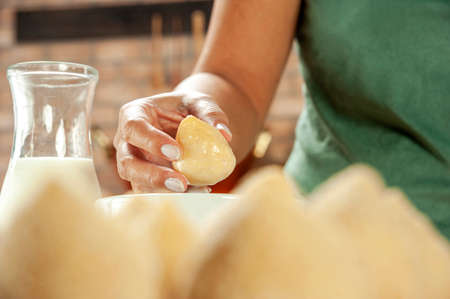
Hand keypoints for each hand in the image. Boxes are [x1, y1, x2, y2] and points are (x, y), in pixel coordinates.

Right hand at [114, 91, 231, 192]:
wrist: (185, 124)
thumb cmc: (188, 108)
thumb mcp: (199, 102)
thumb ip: (211, 113)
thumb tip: (225, 135)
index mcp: (134, 114)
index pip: (134, 128)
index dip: (152, 141)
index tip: (177, 153)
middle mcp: (127, 142)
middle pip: (128, 163)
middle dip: (153, 176)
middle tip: (181, 183)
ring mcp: (132, 164)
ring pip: (138, 183)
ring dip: (163, 191)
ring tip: (193, 190)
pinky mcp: (142, 181)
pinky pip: (152, 192)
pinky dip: (174, 195)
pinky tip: (199, 191)